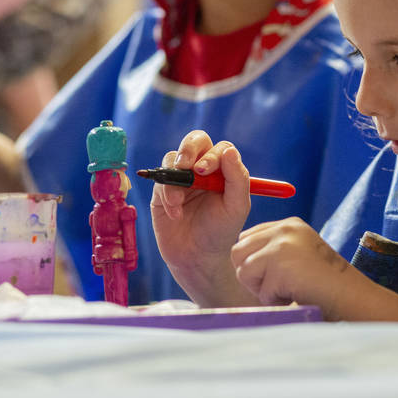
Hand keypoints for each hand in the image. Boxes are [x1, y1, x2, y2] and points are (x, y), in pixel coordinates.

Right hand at [150, 130, 255, 305]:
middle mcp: (203, 169)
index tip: (205, 171)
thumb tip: (229, 151)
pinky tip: (175, 213)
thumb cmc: (221, 231)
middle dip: (188, 149)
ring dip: (175, 179)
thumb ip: (237, 178)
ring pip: (173, 158)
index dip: (212, 154)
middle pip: (195, 141)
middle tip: (185, 167)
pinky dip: (166, 194)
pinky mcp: (162, 190)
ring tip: (178, 203)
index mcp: (224, 170)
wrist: (196, 257)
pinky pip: (160, 179)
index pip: (220, 148)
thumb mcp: (236, 207)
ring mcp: (182, 178)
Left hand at [231, 217, 361, 318]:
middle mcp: (284, 230)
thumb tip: (240, 258)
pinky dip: (275, 300)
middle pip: (238, 252)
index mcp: (289, 224)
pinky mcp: (280, 267)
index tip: (276, 273)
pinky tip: (295, 294)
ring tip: (288, 289)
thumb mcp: (299, 253)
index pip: (246, 238)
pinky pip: (260, 292)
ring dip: (262, 289)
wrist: (348, 295)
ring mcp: (281, 246)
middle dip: (252, 275)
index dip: (254, 261)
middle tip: (278, 285)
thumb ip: (273, 248)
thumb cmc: (323, 281)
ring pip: (243, 271)